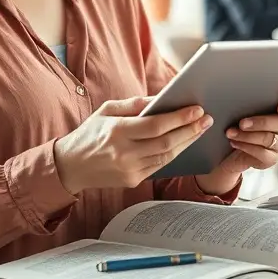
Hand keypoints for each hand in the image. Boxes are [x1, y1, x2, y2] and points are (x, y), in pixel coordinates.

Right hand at [54, 97, 212, 193]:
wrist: (70, 166)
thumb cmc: (90, 133)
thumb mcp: (107, 110)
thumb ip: (135, 104)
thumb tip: (163, 98)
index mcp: (117, 131)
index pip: (156, 125)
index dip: (180, 118)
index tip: (197, 109)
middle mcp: (124, 153)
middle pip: (166, 142)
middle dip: (190, 130)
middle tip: (206, 119)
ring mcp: (129, 170)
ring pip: (167, 156)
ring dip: (187, 142)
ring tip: (200, 129)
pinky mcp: (132, 181)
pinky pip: (160, 166)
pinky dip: (174, 153)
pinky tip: (184, 142)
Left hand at [195, 98, 277, 194]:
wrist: (238, 139)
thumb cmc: (247, 114)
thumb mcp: (252, 102)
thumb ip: (257, 95)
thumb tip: (244, 81)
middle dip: (261, 122)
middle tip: (242, 122)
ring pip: (270, 140)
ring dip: (248, 136)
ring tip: (231, 132)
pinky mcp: (273, 158)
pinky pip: (262, 154)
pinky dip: (245, 147)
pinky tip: (234, 142)